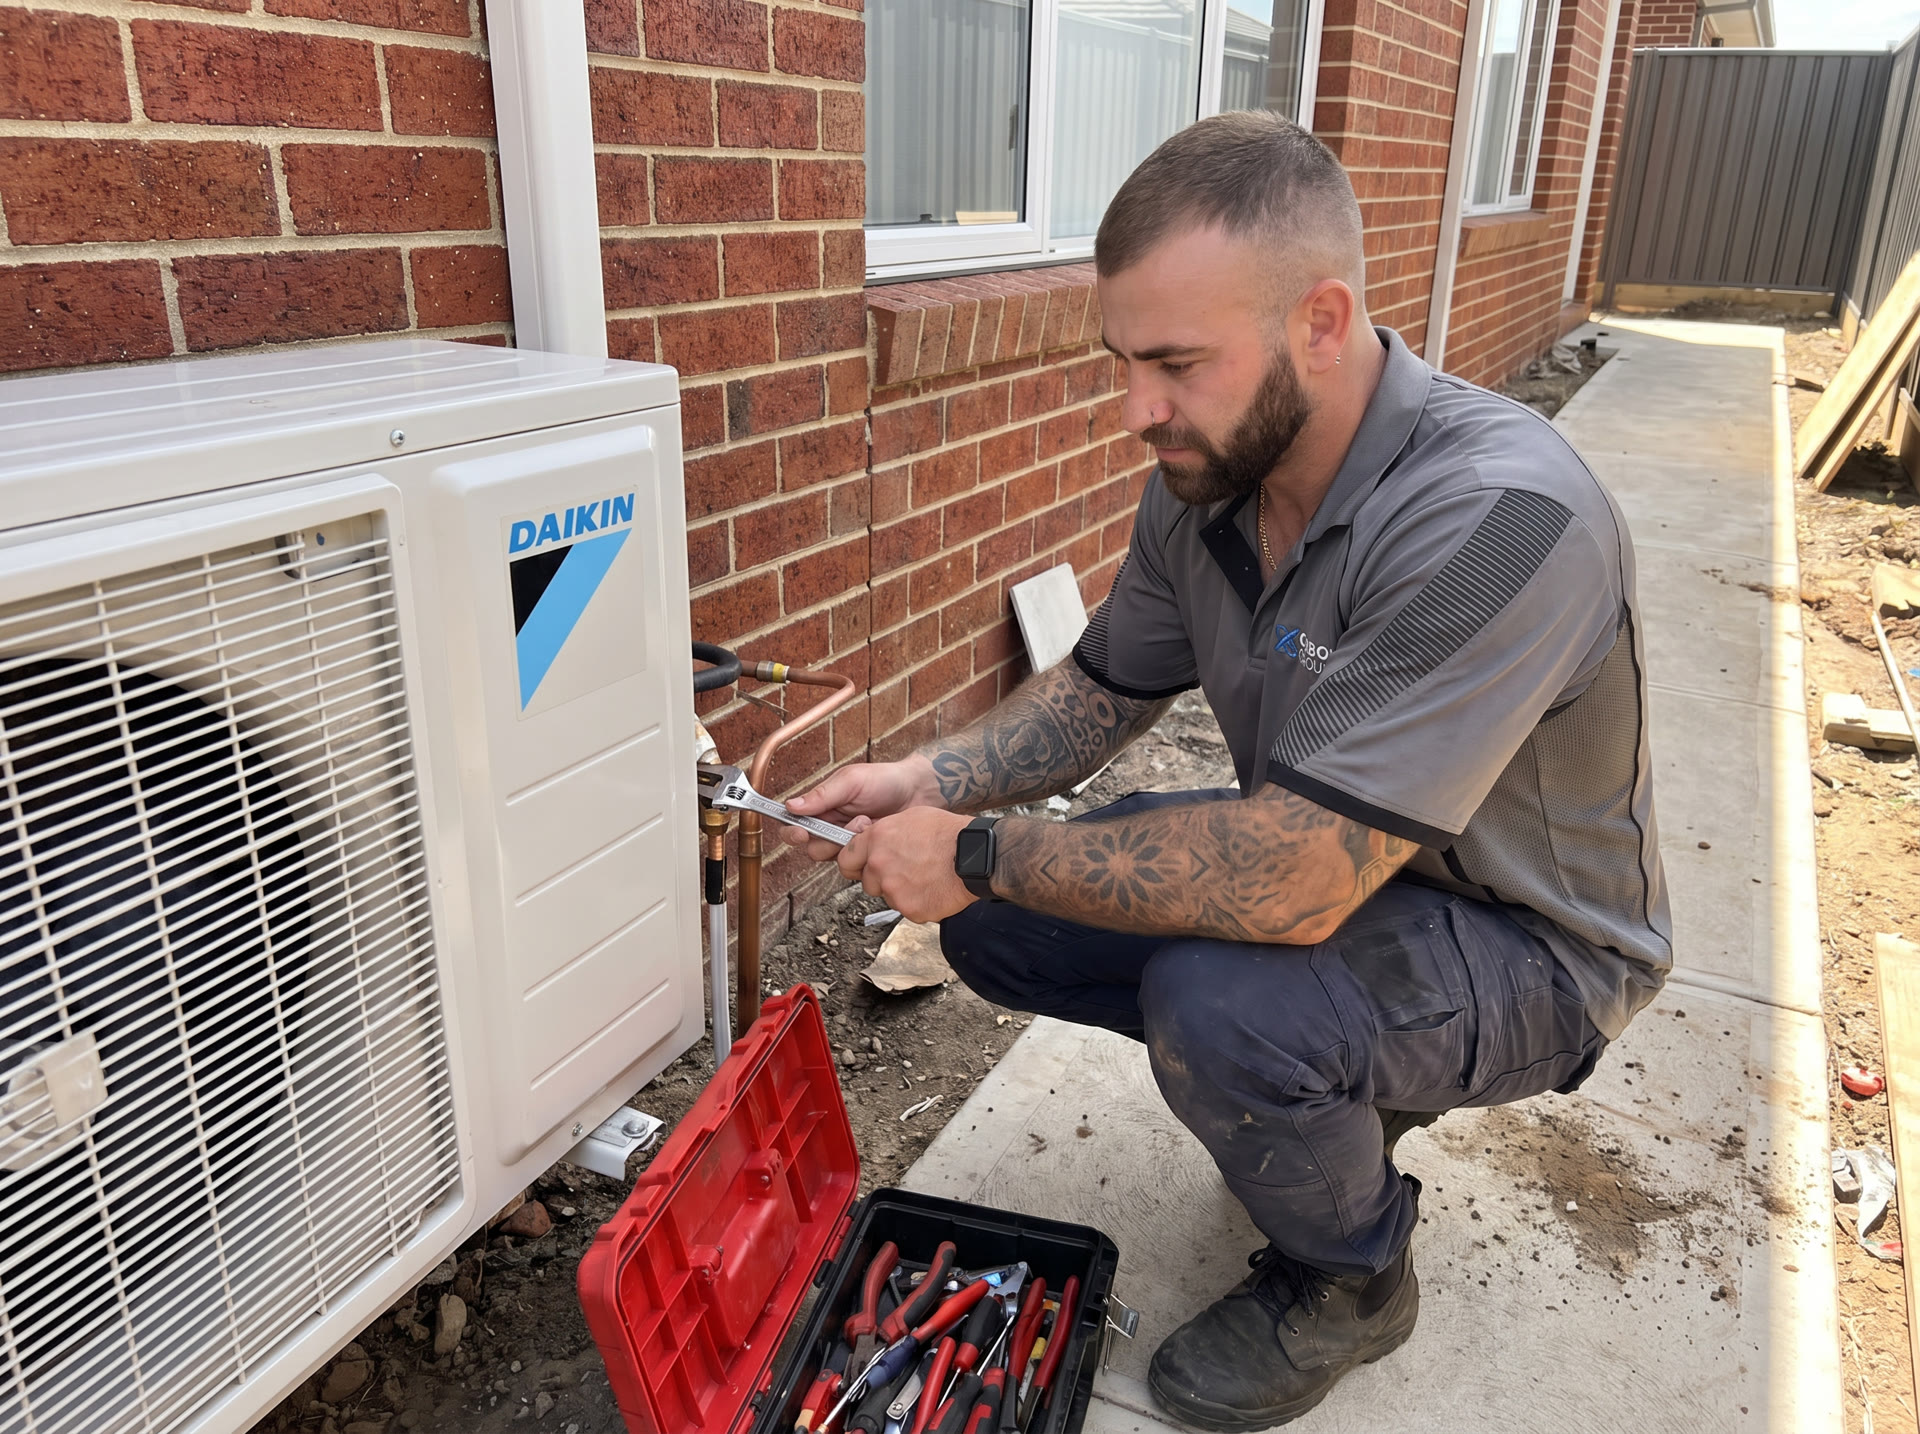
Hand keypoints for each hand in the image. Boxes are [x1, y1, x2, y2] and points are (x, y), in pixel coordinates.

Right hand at [784, 757, 943, 860]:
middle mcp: (831, 825)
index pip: (794, 823)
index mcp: (821, 805)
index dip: (792, 832)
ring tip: (867, 823)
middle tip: (847, 826)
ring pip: (832, 858)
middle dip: (827, 840)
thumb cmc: (884, 780)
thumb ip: (822, 795)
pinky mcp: (865, 853)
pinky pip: (854, 863)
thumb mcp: (851, 781)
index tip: (802, 833)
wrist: (918, 791)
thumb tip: (791, 805)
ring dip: (849, 842)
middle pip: (812, 848)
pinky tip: (876, 833)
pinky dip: (864, 849)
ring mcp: (848, 841)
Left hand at [836, 807, 977, 922]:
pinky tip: (933, 888)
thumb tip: (875, 842)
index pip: (845, 859)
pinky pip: (907, 909)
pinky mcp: (909, 909)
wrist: (974, 856)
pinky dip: (919, 902)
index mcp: (877, 840)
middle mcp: (879, 865)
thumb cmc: (949, 833)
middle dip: (881, 879)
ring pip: (888, 896)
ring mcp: (893, 890)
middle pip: (867, 881)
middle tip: (905, 871)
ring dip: (901, 891)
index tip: (862, 865)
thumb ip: (885, 833)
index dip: (855, 863)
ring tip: (925, 876)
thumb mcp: (911, 817)